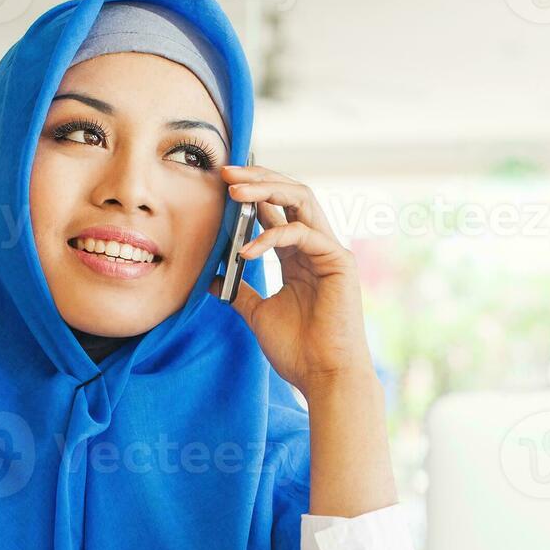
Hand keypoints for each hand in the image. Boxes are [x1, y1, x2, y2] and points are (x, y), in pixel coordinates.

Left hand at [209, 162, 373, 401]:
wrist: (324, 377)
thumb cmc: (298, 351)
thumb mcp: (257, 313)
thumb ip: (239, 291)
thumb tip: (210, 277)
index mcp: (298, 256)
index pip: (276, 209)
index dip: (251, 191)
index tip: (220, 182)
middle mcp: (316, 247)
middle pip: (291, 193)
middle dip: (258, 178)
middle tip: (225, 172)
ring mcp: (330, 252)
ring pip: (302, 199)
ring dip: (267, 189)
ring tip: (234, 191)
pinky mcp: (339, 262)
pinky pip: (303, 234)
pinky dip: (272, 237)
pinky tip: (245, 250)